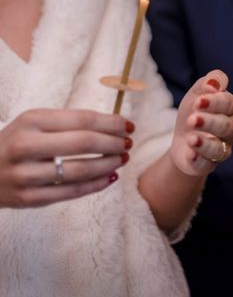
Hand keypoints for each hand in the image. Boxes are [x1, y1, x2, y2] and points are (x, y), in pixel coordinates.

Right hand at [0, 109, 132, 207]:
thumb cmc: (17, 142)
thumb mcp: (35, 123)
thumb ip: (69, 123)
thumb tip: (114, 125)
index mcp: (31, 121)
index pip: (82, 120)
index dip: (110, 123)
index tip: (128, 125)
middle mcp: (25, 146)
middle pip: (83, 143)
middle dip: (112, 143)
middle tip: (128, 143)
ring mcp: (25, 175)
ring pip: (79, 170)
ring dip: (108, 165)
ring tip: (122, 159)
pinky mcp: (28, 199)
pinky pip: (71, 192)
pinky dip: (96, 185)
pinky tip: (110, 177)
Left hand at [170, 70, 232, 175]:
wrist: (183, 139)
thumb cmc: (194, 111)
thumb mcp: (198, 92)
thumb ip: (210, 81)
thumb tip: (213, 83)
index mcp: (230, 110)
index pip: (229, 104)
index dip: (215, 102)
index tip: (198, 101)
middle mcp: (230, 130)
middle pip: (226, 126)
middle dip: (210, 122)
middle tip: (192, 119)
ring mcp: (221, 149)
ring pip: (220, 149)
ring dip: (205, 143)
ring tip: (191, 138)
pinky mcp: (207, 165)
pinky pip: (207, 165)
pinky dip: (198, 159)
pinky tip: (190, 153)